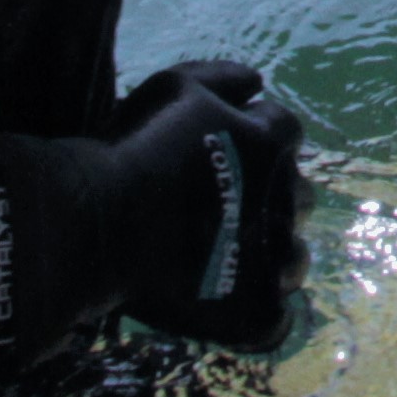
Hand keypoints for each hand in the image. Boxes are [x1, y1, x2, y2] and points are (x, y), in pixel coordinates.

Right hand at [87, 58, 309, 348]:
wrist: (97, 222)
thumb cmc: (131, 150)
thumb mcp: (175, 89)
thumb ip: (221, 77)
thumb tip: (257, 80)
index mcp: (270, 142)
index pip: (285, 135)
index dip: (258, 146)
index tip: (227, 162)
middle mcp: (283, 196)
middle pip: (298, 197)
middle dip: (269, 201)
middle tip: (221, 214)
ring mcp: (271, 257)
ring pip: (294, 258)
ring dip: (270, 257)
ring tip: (226, 263)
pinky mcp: (253, 309)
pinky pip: (277, 320)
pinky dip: (257, 315)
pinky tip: (226, 307)